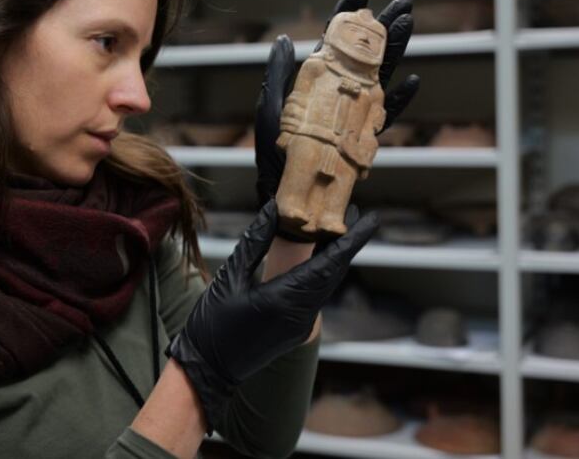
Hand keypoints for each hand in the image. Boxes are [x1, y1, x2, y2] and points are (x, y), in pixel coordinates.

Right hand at [166, 200, 378, 431]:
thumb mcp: (229, 277)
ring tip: (335, 226)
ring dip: (334, 256)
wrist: (207, 369)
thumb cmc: (212, 323)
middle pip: (333, 272)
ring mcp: (301, 325)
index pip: (329, 263)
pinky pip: (316, 295)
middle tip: (353, 211)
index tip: (371, 218)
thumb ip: (255, 241)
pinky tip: (316, 254)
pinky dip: (320, 272)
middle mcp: (301, 314)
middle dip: (346, 242)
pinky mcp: (297, 329)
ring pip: (326, 284)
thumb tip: (274, 209)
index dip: (352, 240)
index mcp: (284, 299)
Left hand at [255, 0, 420, 202]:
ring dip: (397, 52)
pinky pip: (387, 116)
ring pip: (381, 76)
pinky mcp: (366, 138)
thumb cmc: (276, 158)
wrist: (290, 201)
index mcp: (316, 84)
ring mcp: (355, 114)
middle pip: (366, 54)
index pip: (334, 42)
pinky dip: (401, 100)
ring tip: (410, 26)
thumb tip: (285, 39)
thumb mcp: (272, 112)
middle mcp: (339, 94)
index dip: (347, 15)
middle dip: (383, 27)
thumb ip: (278, 76)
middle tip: (403, 3)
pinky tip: (413, 82)